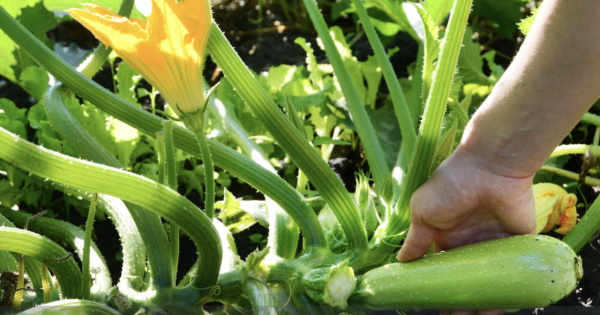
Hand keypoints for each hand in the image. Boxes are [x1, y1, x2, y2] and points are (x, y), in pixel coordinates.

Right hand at [396, 147, 536, 314]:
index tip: (435, 305)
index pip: (443, 268)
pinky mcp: (518, 242)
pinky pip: (514, 270)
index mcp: (447, 235)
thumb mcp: (423, 211)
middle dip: (462, 299)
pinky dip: (508, 289)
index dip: (439, 287)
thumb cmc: (450, 185)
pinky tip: (499, 306)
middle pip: (467, 278)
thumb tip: (401, 262)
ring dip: (484, 299)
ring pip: (490, 279)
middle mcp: (470, 242)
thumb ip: (416, 239)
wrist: (490, 166)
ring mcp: (495, 243)